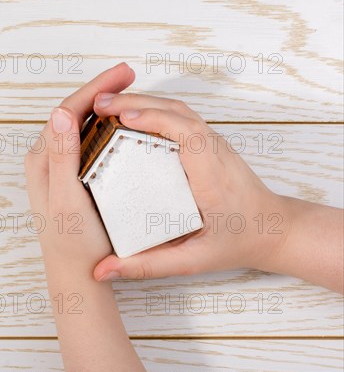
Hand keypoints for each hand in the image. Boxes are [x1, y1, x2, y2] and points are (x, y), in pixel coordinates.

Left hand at [24, 63, 134, 273]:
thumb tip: (59, 113)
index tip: (123, 72)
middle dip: (101, 90)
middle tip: (129, 74)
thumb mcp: (67, 200)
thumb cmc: (73, 243)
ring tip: (128, 91)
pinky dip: (105, 127)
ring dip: (103, 106)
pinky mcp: (72, 177)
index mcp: (41, 160)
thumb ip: (61, 157)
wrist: (77, 274)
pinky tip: (122, 124)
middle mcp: (46, 159)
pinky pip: (87, 142)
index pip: (67, 111)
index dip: (95, 88)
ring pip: (81, 125)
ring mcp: (59, 168)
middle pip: (73, 113)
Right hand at [91, 93, 289, 280]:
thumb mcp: (192, 261)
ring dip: (142, 101)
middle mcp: (215, 151)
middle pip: (177, 111)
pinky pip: (180, 117)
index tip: (121, 117)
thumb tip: (103, 270)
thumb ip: (148, 266)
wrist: (272, 229)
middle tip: (99, 105)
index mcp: (213, 175)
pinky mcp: (208, 142)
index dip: (153, 118)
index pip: (186, 132)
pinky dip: (153, 109)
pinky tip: (130, 116)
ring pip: (178, 109)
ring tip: (106, 106)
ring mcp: (213, 142)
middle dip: (136, 102)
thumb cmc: (238, 241)